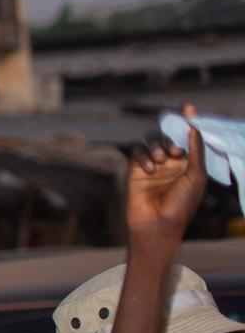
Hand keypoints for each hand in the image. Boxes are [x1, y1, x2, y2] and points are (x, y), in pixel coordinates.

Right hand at [126, 110, 207, 251]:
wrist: (157, 224)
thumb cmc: (182, 203)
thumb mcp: (196, 175)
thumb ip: (196, 150)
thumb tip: (194, 126)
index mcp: (189, 163)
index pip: (188, 138)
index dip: (188, 123)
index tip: (188, 108)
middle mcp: (171, 162)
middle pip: (168, 136)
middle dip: (170, 139)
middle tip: (174, 152)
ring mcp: (153, 165)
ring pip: (152, 141)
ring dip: (157, 146)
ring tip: (161, 160)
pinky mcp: (135, 169)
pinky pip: (137, 151)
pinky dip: (143, 156)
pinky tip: (149, 169)